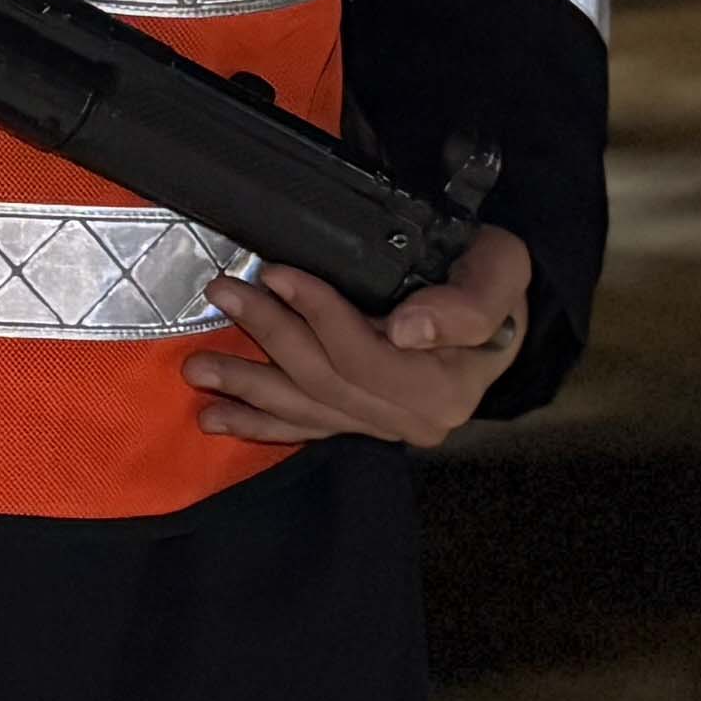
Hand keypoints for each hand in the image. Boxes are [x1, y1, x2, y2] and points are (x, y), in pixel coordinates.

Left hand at [186, 229, 534, 452]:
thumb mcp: (500, 274)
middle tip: (222, 291)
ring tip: (197, 367)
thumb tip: (405, 331)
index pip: (364, 354)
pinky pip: (307, 428)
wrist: (503, 310)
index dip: (316, 312)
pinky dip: (260, 423)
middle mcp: (412, 418)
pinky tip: (218, 418)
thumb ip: (464, 306)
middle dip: (268, 334)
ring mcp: (384, 425)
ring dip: (248, 386)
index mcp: (443, 388)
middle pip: (324, 380)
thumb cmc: (494, 281)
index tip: (275, 272)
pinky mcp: (363, 423)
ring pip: (305, 408)